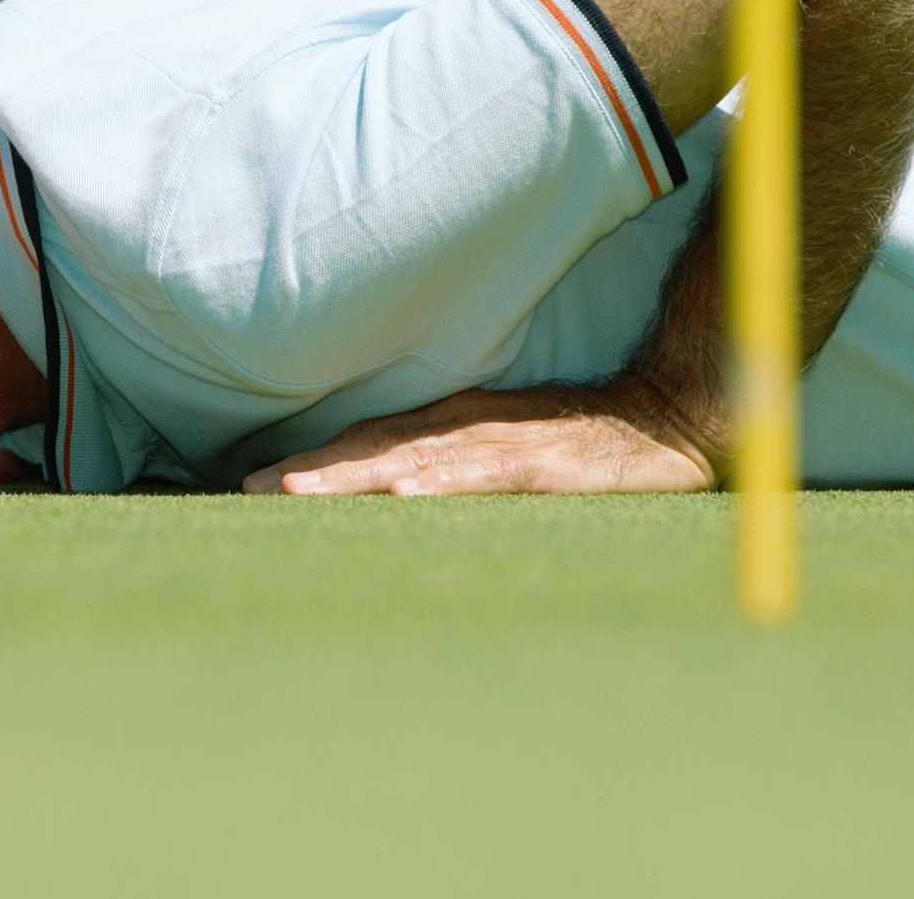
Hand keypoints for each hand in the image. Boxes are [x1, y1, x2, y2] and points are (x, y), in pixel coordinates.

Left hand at [241, 376, 716, 495]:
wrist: (664, 416)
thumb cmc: (577, 440)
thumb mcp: (504, 450)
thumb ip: (452, 466)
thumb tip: (391, 495)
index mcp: (451, 425)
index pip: (367, 444)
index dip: (310, 462)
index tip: (252, 483)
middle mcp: (463, 427)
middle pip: (373, 447)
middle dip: (310, 469)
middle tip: (248, 490)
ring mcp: (500, 443)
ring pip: (412, 459)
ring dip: (352, 475)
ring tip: (297, 491)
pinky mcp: (541, 462)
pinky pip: (481, 473)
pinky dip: (438, 483)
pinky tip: (402, 495)